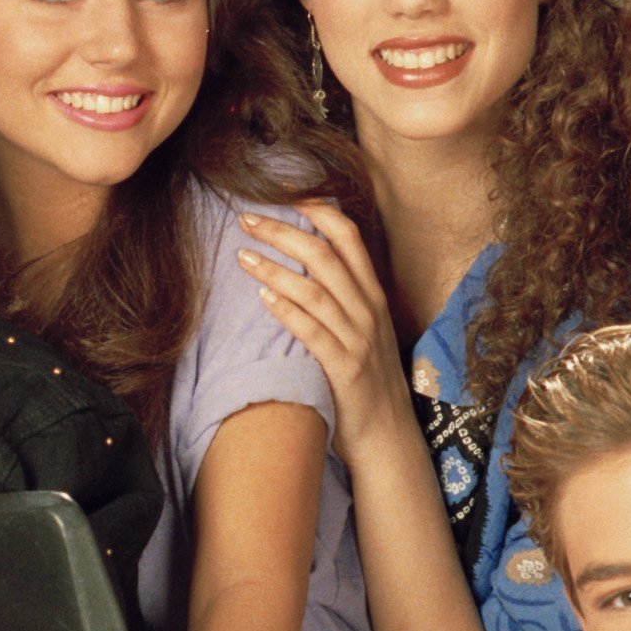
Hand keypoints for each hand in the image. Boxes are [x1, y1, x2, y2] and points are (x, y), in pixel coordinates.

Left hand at [237, 203, 414, 454]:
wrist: (388, 437)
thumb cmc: (366, 381)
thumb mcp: (362, 330)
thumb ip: (341, 297)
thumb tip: (302, 264)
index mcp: (372, 295)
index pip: (349, 237)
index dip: (318, 210)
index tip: (284, 193)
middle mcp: (368, 311)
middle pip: (325, 255)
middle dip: (284, 232)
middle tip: (246, 219)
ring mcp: (359, 340)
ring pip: (316, 291)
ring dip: (276, 269)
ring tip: (243, 255)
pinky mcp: (346, 370)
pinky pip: (315, 333)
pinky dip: (289, 312)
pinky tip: (264, 299)